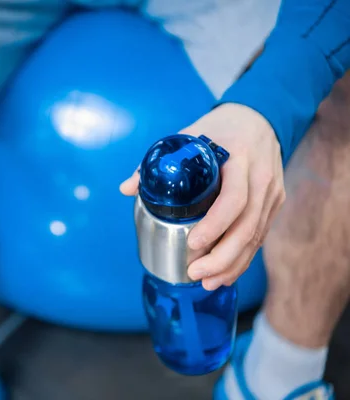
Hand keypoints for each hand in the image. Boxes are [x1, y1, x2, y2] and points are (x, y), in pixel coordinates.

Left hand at [121, 103, 285, 289]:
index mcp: (239, 158)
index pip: (235, 198)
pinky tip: (225, 273)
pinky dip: (243, 258)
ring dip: (232, 264)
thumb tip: (126, 189)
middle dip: (222, 256)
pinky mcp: (275, 203)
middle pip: (248, 226)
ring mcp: (272, 192)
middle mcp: (261, 178)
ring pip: (257, 236)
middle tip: (195, 273)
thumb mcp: (187, 135)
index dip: (215, 225)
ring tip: (208, 282)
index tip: (193, 243)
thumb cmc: (218, 129)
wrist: (258, 118)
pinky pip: (261, 235)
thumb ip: (156, 162)